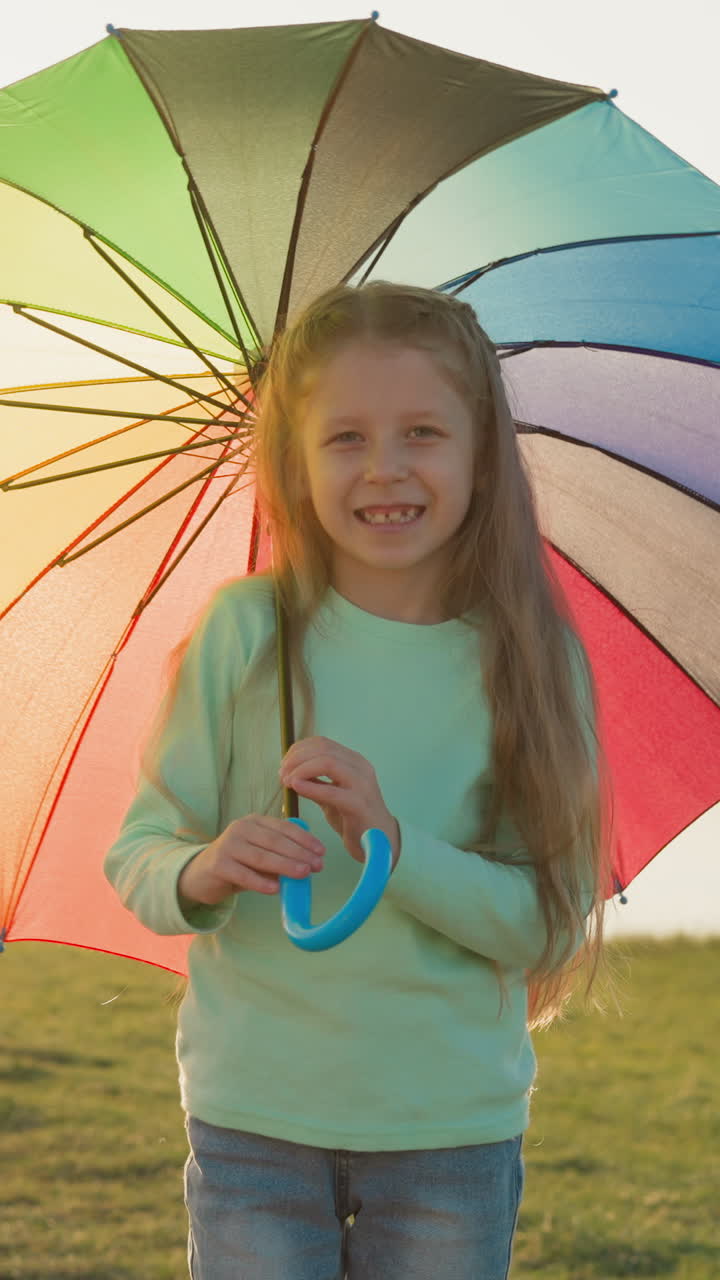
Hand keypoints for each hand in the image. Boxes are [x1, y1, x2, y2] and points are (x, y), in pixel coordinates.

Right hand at [177, 815, 325, 905]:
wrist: (202, 875)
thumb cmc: (239, 864)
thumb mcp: (260, 854)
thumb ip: (279, 855)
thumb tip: (309, 864)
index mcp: (254, 822)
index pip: (284, 827)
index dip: (304, 839)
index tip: (321, 852)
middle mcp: (241, 829)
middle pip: (275, 841)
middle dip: (299, 853)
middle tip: (317, 866)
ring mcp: (228, 845)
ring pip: (262, 857)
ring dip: (285, 866)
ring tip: (303, 874)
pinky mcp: (219, 865)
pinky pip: (244, 875)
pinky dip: (261, 882)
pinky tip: (275, 889)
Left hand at [279, 736, 400, 867]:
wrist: (380, 842)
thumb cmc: (353, 818)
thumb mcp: (331, 794)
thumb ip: (315, 781)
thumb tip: (289, 771)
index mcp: (354, 761)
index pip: (322, 743)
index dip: (299, 749)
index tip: (284, 764)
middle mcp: (360, 767)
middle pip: (323, 749)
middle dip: (296, 758)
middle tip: (281, 773)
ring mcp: (362, 784)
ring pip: (327, 762)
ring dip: (301, 769)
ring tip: (287, 781)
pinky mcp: (359, 803)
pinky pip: (331, 790)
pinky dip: (310, 787)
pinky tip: (296, 788)